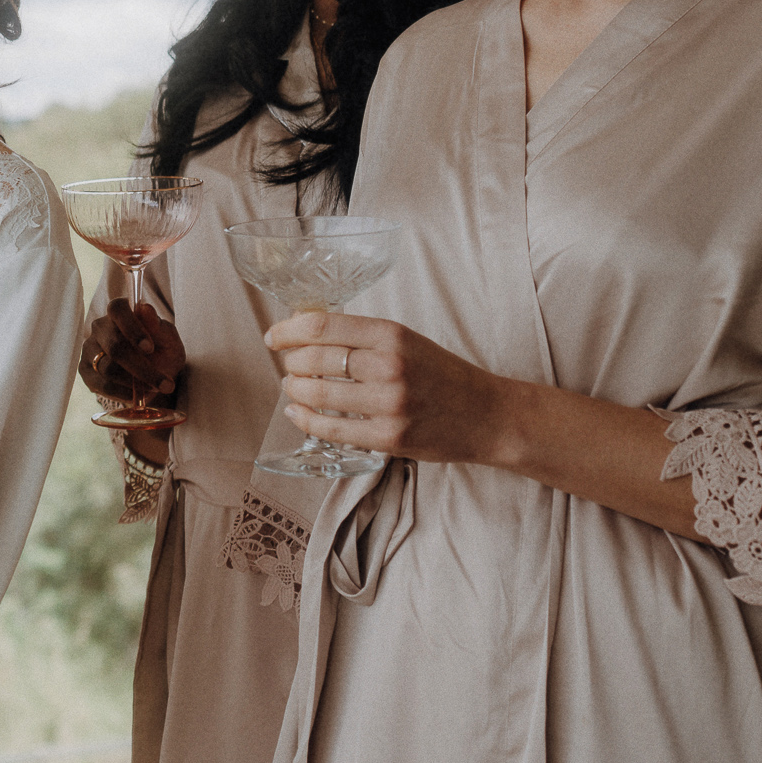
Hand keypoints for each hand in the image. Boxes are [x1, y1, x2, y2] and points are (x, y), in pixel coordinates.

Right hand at [80, 299, 183, 400]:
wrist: (153, 375)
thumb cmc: (162, 352)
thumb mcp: (168, 340)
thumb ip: (159, 327)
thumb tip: (146, 309)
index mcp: (119, 312)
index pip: (118, 310)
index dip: (132, 328)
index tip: (150, 348)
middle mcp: (100, 327)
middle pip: (115, 347)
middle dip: (142, 369)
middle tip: (165, 384)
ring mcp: (89, 348)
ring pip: (108, 369)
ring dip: (136, 383)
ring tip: (155, 389)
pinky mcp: (85, 370)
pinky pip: (103, 384)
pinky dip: (124, 393)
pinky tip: (137, 394)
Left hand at [266, 311, 511, 464]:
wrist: (488, 415)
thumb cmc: (442, 375)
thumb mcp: (407, 341)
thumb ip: (361, 336)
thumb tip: (303, 328)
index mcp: (392, 334)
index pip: (321, 325)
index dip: (287, 331)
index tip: (273, 337)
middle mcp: (389, 365)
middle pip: (314, 358)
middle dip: (291, 362)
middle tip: (289, 365)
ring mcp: (388, 403)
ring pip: (317, 393)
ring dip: (295, 389)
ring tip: (293, 387)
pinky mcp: (388, 437)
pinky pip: (330, 429)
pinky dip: (306, 420)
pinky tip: (298, 413)